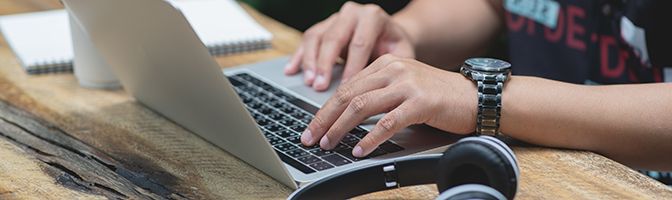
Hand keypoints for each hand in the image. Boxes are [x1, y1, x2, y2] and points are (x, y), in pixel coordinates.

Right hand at [284, 2, 415, 90]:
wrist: (388, 35)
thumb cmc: (395, 48)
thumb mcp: (402, 55)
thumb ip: (392, 69)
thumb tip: (382, 92)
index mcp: (373, 17)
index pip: (359, 43)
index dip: (351, 67)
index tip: (346, 89)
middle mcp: (352, 13)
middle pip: (333, 38)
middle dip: (325, 64)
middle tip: (320, 86)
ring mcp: (334, 18)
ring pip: (316, 36)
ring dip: (310, 61)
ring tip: (309, 81)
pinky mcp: (322, 26)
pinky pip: (306, 39)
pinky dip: (299, 56)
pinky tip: (292, 71)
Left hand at [300, 54, 477, 156]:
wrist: (475, 97)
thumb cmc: (440, 96)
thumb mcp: (404, 87)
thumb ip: (378, 94)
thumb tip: (346, 117)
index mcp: (386, 63)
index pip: (346, 86)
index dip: (325, 108)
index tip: (313, 126)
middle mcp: (394, 69)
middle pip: (348, 94)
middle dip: (325, 118)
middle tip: (311, 136)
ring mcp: (407, 84)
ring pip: (362, 106)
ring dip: (341, 128)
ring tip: (330, 143)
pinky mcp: (420, 102)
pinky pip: (387, 122)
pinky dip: (370, 138)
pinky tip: (359, 149)